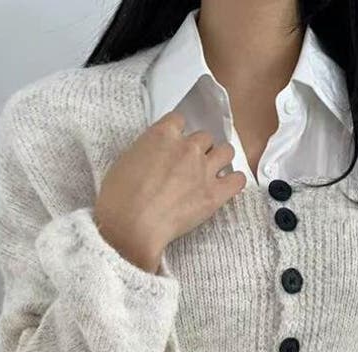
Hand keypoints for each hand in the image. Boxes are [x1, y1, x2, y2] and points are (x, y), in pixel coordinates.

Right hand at [93, 110, 246, 271]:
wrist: (132, 226)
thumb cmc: (120, 198)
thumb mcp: (126, 161)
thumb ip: (146, 152)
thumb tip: (155, 158)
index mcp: (162, 134)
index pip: (179, 121)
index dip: (178, 135)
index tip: (175, 146)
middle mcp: (187, 147)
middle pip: (204, 137)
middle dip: (199, 150)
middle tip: (191, 166)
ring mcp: (203, 169)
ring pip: (226, 152)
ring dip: (220, 160)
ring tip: (212, 173)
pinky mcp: (214, 194)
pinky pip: (238, 180)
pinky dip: (234, 182)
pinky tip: (226, 188)